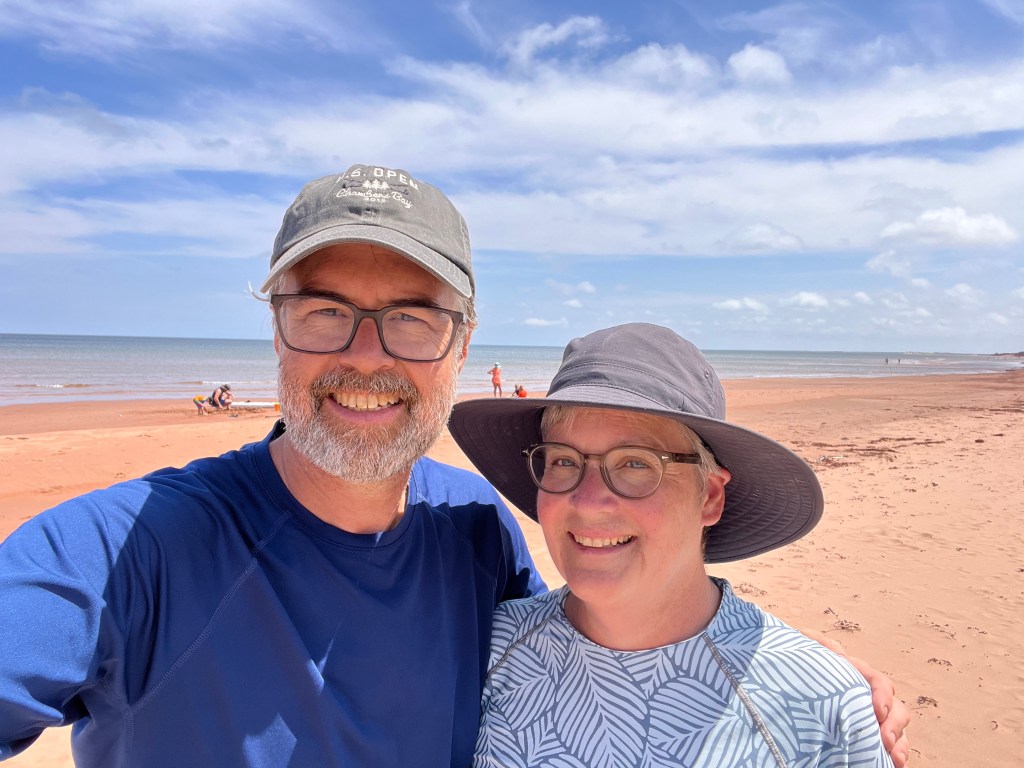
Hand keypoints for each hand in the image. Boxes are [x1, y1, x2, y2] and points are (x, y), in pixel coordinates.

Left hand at [801, 629, 910, 766]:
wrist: (788, 682)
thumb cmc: (800, 664)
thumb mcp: (807, 648)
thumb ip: (820, 644)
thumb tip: (838, 652)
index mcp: (857, 675)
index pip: (879, 682)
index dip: (883, 695)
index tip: (878, 712)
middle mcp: (869, 697)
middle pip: (895, 709)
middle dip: (894, 726)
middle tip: (885, 741)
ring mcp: (870, 716)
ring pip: (896, 730)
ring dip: (899, 744)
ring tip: (895, 759)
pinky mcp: (866, 734)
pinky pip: (888, 746)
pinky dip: (893, 755)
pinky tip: (890, 764)